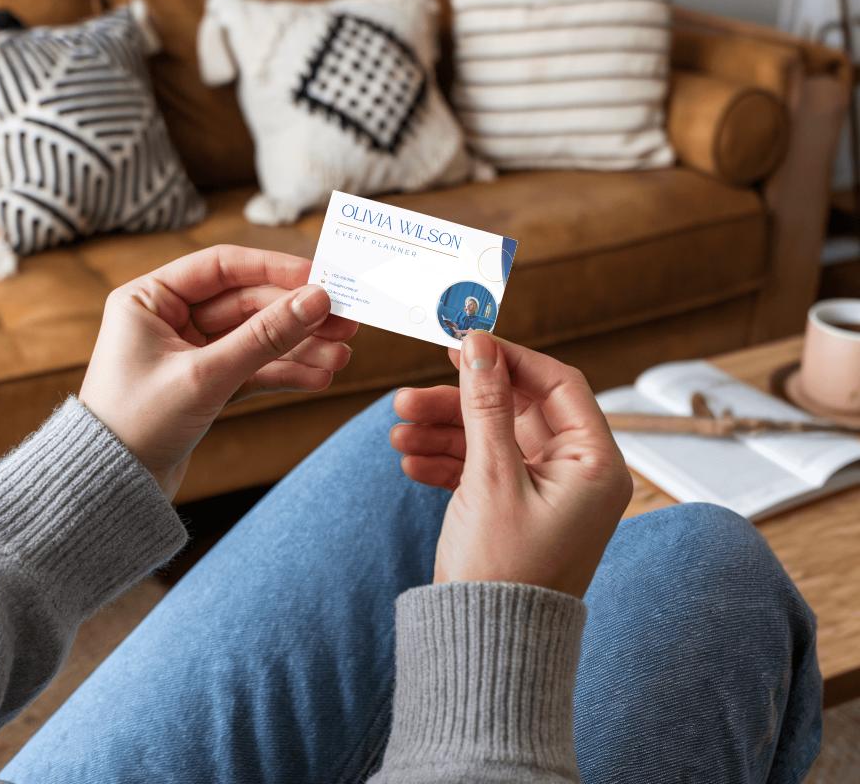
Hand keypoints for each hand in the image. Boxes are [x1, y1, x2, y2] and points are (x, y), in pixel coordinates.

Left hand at [80, 244, 357, 497]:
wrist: (110, 491)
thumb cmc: (136, 424)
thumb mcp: (206, 375)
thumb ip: (264, 336)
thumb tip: (317, 300)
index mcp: (149, 299)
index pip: (223, 267)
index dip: (276, 269)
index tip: (321, 279)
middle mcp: (168, 319)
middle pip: (247, 304)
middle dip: (297, 316)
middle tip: (346, 322)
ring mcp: (189, 352)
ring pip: (255, 338)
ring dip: (298, 347)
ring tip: (341, 357)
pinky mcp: (205, 385)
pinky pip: (252, 369)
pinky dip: (284, 372)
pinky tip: (319, 377)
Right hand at [391, 333, 631, 597]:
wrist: (486, 649)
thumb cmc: (504, 572)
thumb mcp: (491, 478)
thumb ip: (485, 405)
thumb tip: (479, 345)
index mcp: (594, 464)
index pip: (557, 384)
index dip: (509, 358)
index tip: (463, 343)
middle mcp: (576, 475)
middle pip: (515, 412)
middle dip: (459, 404)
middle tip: (407, 397)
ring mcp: (545, 493)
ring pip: (491, 440)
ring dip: (444, 433)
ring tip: (397, 435)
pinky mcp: (516, 511)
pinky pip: (482, 470)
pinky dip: (448, 463)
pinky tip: (410, 463)